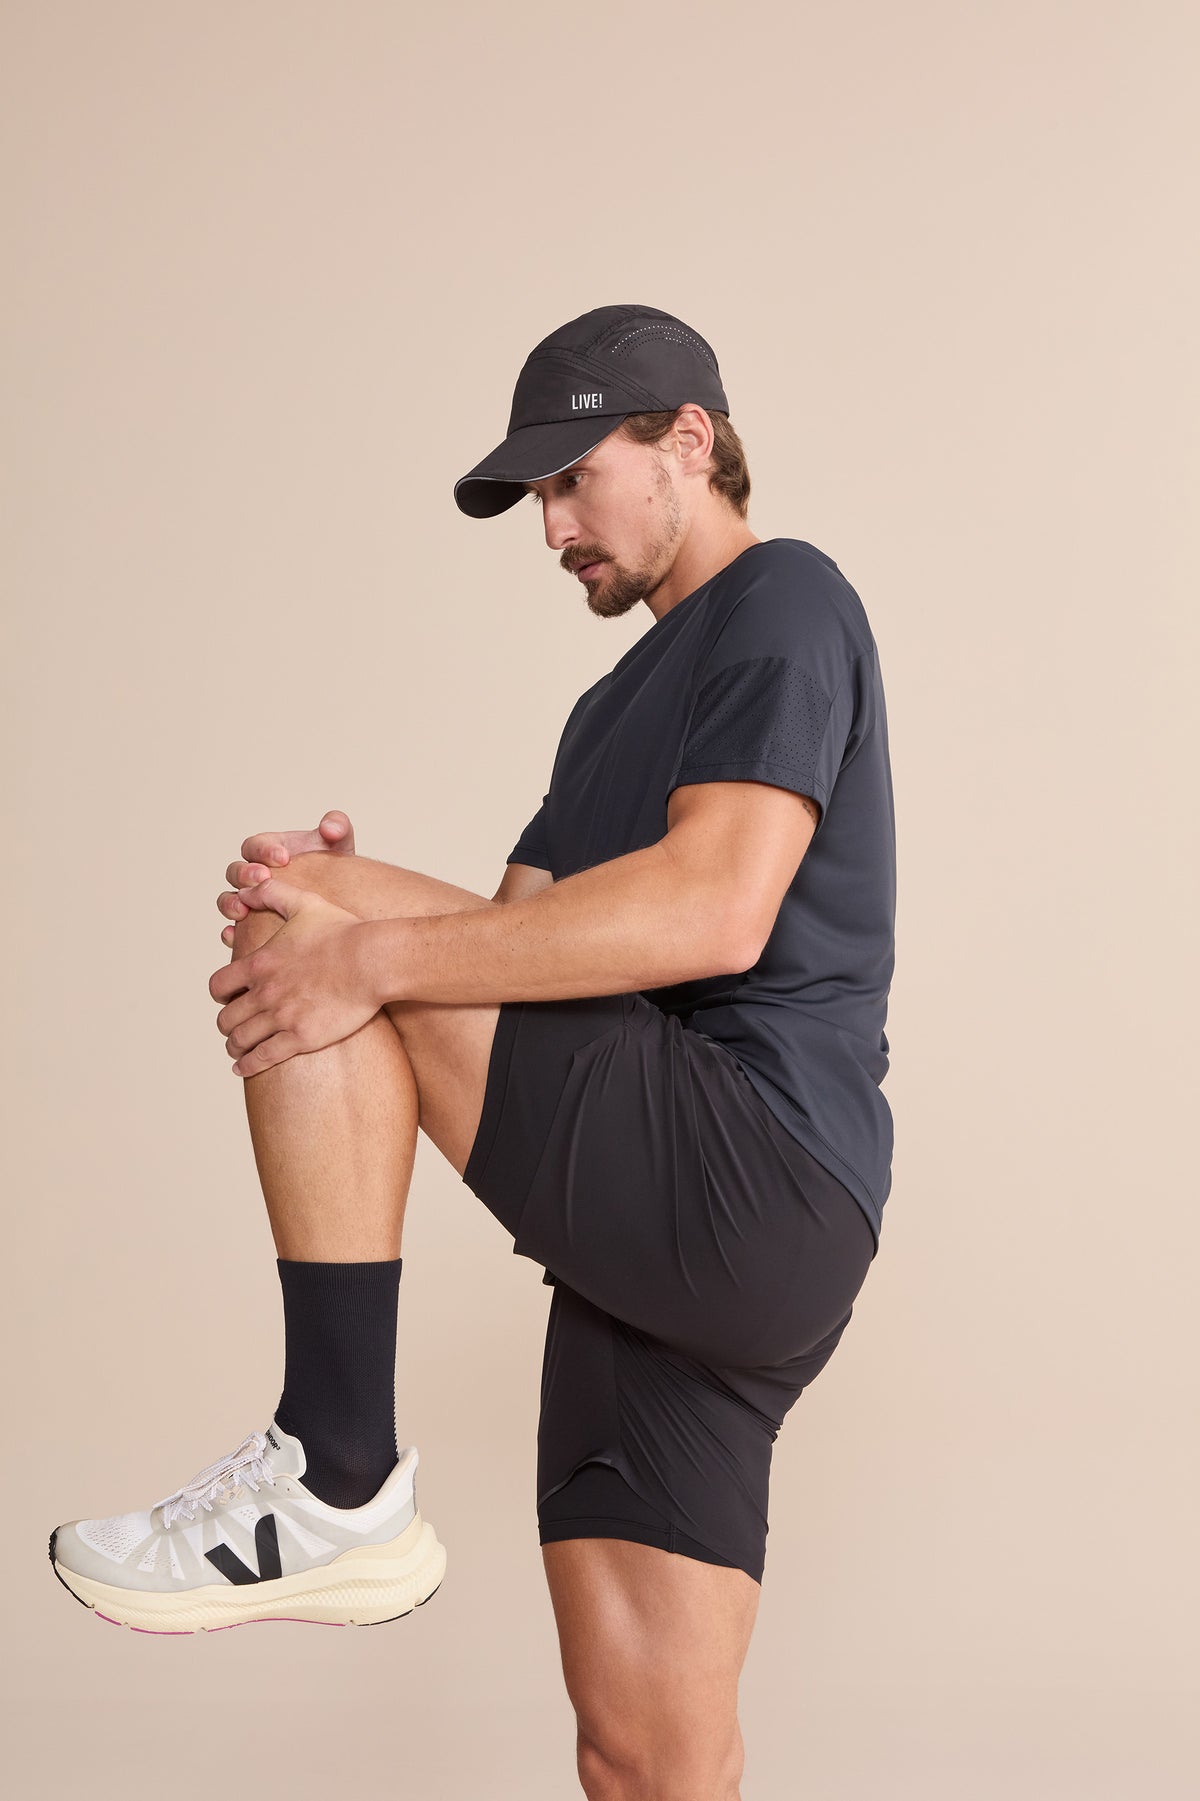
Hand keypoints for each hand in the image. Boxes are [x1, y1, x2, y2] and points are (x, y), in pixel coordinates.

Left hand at [209, 875, 378, 1076]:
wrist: (372, 961)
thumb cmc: (343, 932)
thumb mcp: (304, 903)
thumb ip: (271, 893)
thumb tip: (247, 889)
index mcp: (259, 964)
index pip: (218, 986)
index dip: (219, 995)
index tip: (227, 1000)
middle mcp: (263, 993)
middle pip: (226, 1018)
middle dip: (227, 1024)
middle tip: (234, 1028)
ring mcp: (281, 1017)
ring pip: (240, 1040)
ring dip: (235, 1046)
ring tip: (238, 1050)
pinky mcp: (301, 1038)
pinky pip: (262, 1058)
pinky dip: (248, 1065)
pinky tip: (243, 1068)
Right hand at [218, 810, 354, 947]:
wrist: (340, 899)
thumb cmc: (332, 866)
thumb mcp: (339, 843)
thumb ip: (337, 826)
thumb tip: (329, 828)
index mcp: (267, 850)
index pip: (255, 845)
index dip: (265, 850)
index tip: (284, 857)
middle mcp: (252, 874)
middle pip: (235, 872)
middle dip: (247, 875)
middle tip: (264, 879)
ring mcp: (250, 900)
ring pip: (228, 899)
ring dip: (232, 903)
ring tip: (244, 910)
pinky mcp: (251, 926)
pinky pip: (232, 930)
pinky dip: (230, 933)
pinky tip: (234, 937)